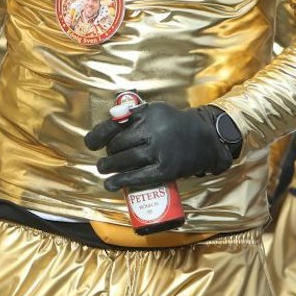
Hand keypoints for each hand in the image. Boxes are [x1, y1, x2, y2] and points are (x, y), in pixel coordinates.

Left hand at [85, 102, 235, 190]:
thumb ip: (132, 114)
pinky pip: (139, 176)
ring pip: (125, 160)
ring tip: (103, 169)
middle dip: (108, 153)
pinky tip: (111, 184)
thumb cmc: (173, 125)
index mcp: (147, 113)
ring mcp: (160, 150)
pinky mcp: (166, 169)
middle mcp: (153, 130)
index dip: (98, 135)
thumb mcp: (154, 111)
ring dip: (109, 167)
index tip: (91, 143)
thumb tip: (107, 121)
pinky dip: (122, 181)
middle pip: (118, 144)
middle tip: (106, 159)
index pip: (114, 124)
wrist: (205, 139)